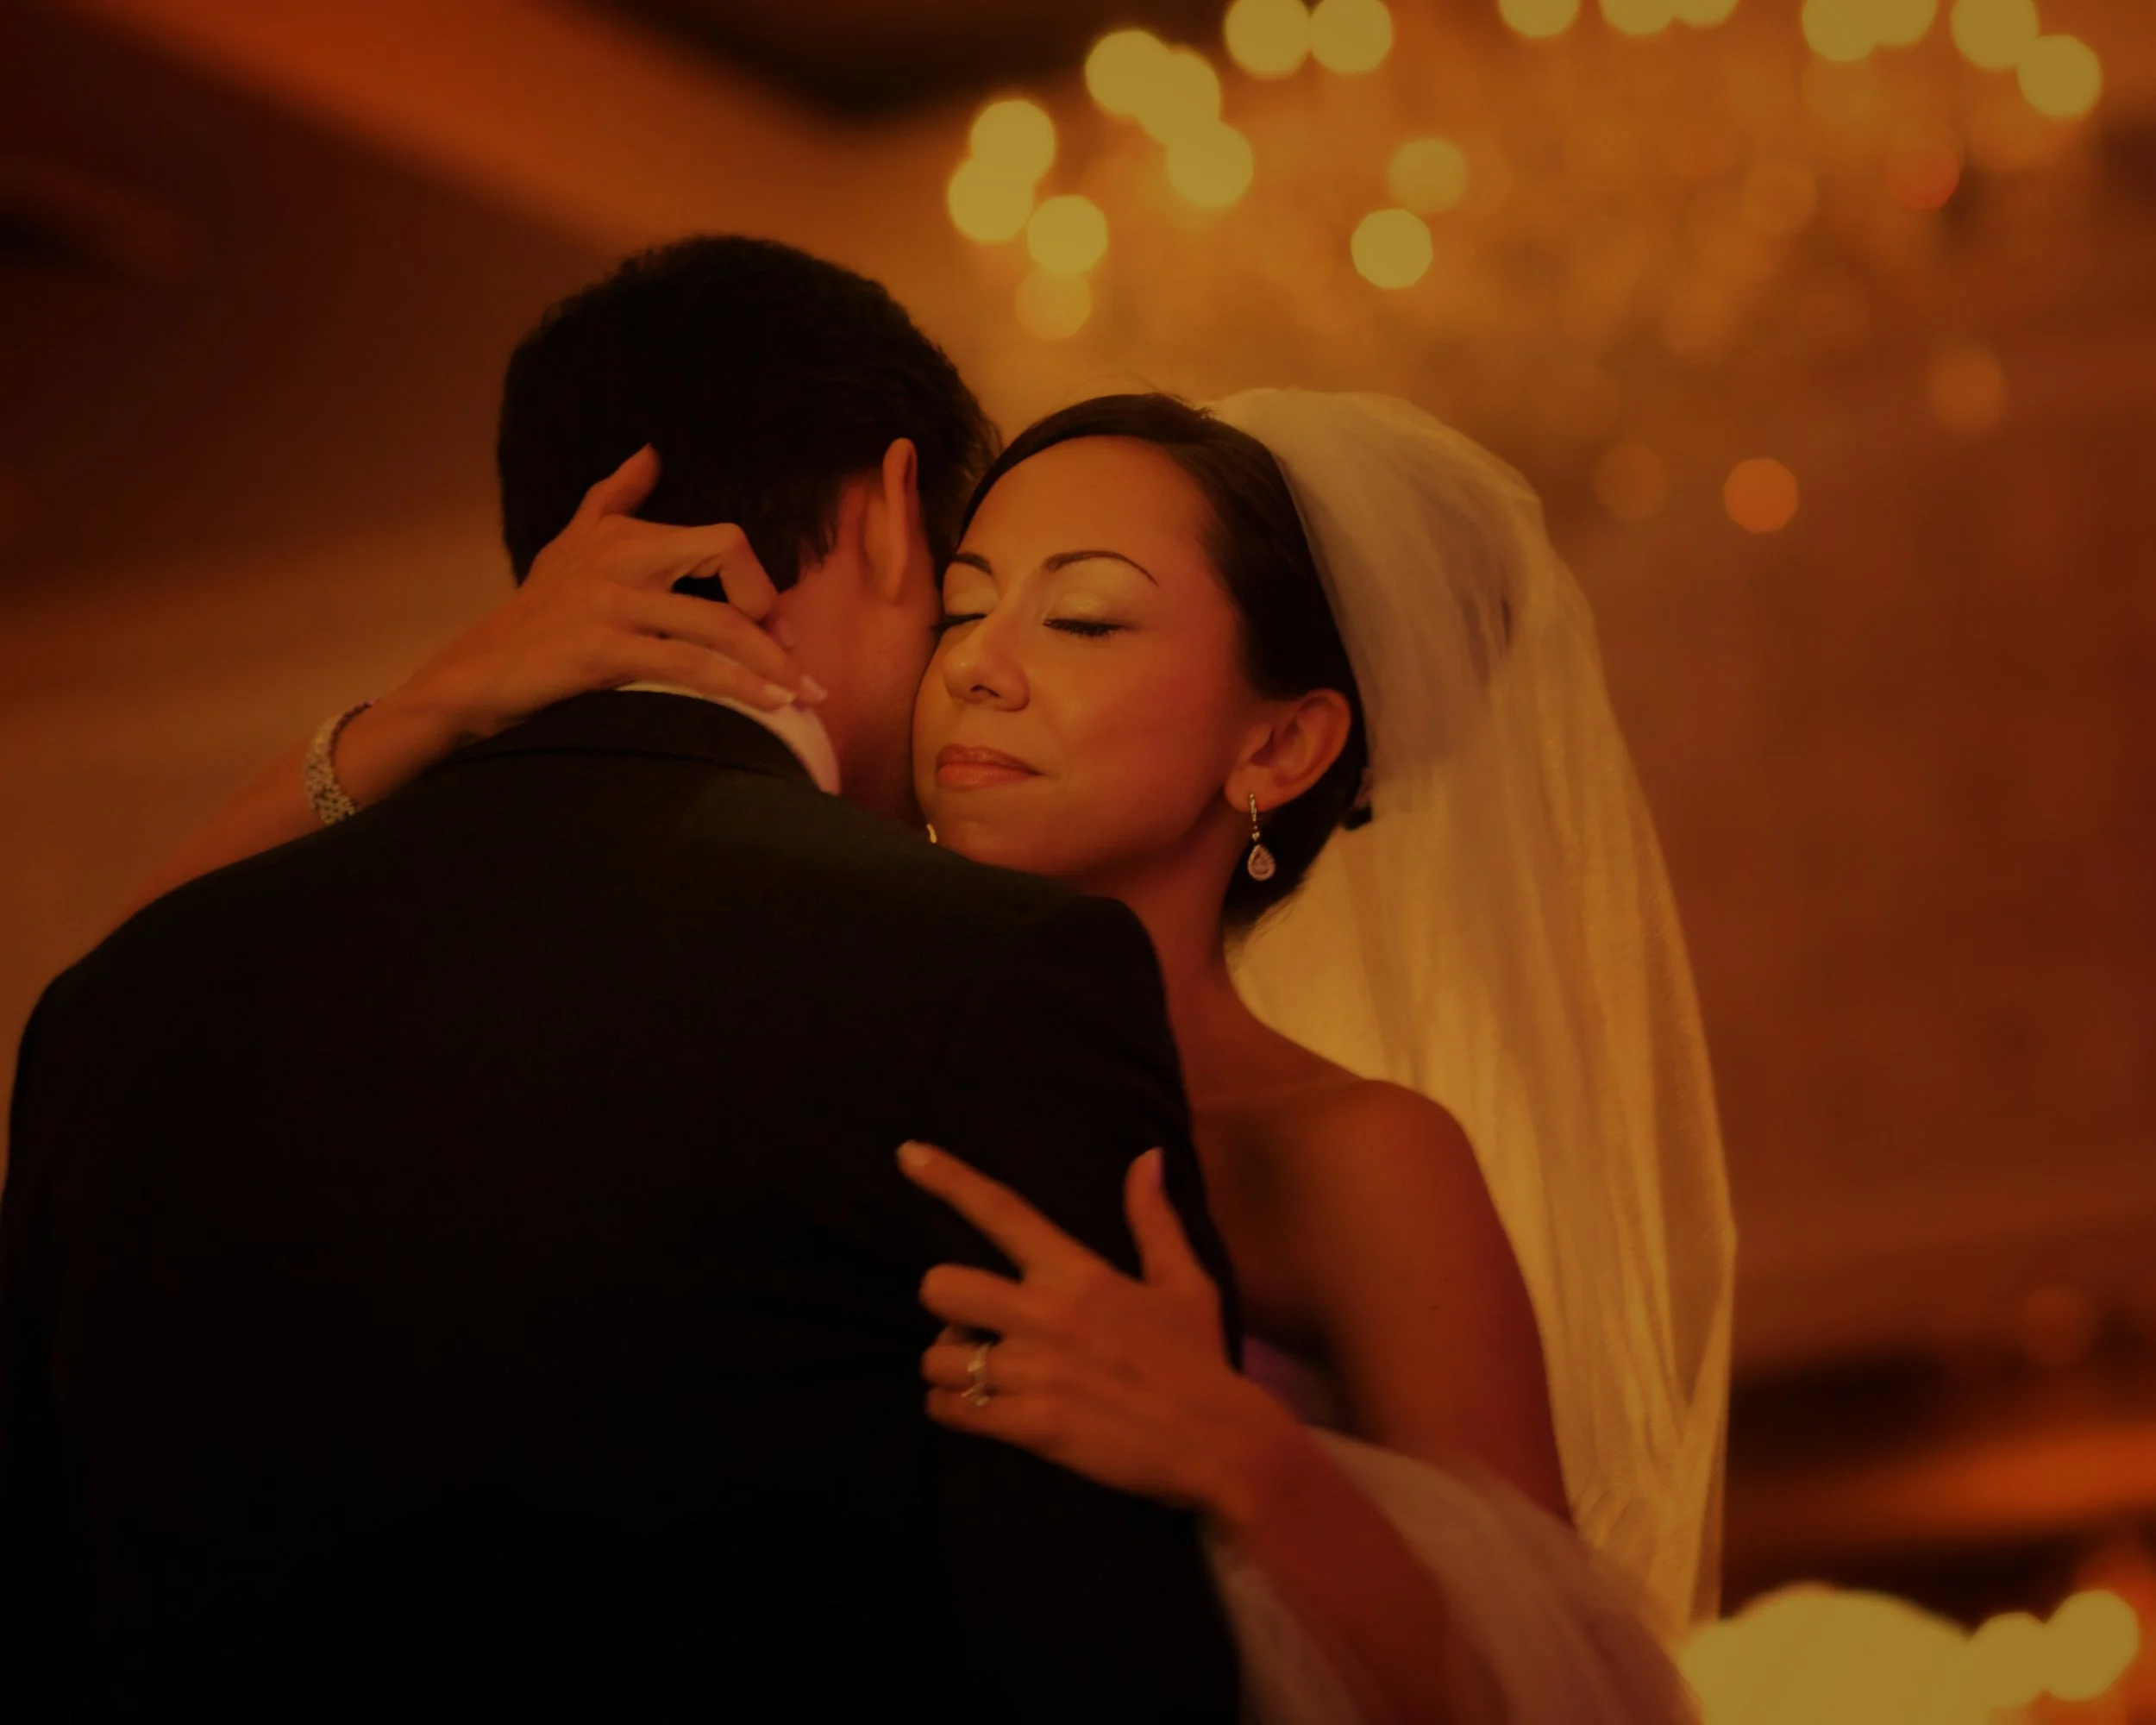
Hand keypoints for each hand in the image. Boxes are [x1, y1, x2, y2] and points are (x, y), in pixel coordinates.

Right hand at [386, 446, 823, 743]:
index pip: (722, 539)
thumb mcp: (572, 545)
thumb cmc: (535, 615)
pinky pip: (688, 665)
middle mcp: (620, 556)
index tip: (772, 623)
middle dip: (772, 613)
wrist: (477, 673)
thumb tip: (650, 452)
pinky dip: (737, 687)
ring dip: (771, 663)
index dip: (757, 581)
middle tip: (796, 662)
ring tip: (802, 695)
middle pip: (727, 556)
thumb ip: (614, 498)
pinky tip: (766, 704)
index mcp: (623, 532)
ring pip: (717, 623)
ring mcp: (610, 602)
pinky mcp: (601, 649)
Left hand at [898, 1140, 1297, 1516]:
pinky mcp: (1033, 1426)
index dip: (949, 1179)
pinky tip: (977, 1413)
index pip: (1004, 1211)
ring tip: (983, 1379)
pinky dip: (952, 1412)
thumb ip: (1153, 1219)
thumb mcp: (1184, 1282)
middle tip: (975, 1331)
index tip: (908, 1153)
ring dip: (949, 1371)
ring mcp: (1037, 1370)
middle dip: (946, 1311)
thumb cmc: (1199, 1360)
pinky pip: (953, 1410)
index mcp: (1079, 1272)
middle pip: (941, 1288)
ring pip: (938, 1360)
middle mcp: (1048, 1313)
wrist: (1221, 1443)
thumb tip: (1147, 1157)